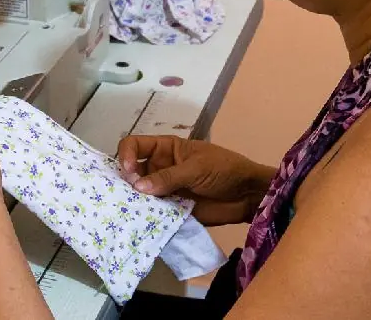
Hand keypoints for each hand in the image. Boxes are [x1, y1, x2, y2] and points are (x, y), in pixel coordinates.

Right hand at [116, 135, 275, 225]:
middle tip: (123, 196)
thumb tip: (137, 186)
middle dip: (124, 182)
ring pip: (139, 194)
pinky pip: (152, 212)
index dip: (126, 154)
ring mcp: (165, 190)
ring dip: (133, 202)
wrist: (247, 195)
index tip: (128, 171)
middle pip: (132, 172)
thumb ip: (168, 177)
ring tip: (126, 213)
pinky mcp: (171, 210)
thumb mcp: (197, 167)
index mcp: (165, 149)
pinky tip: (139, 224)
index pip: (135, 145)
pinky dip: (145, 217)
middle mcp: (160, 168)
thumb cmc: (224, 170)